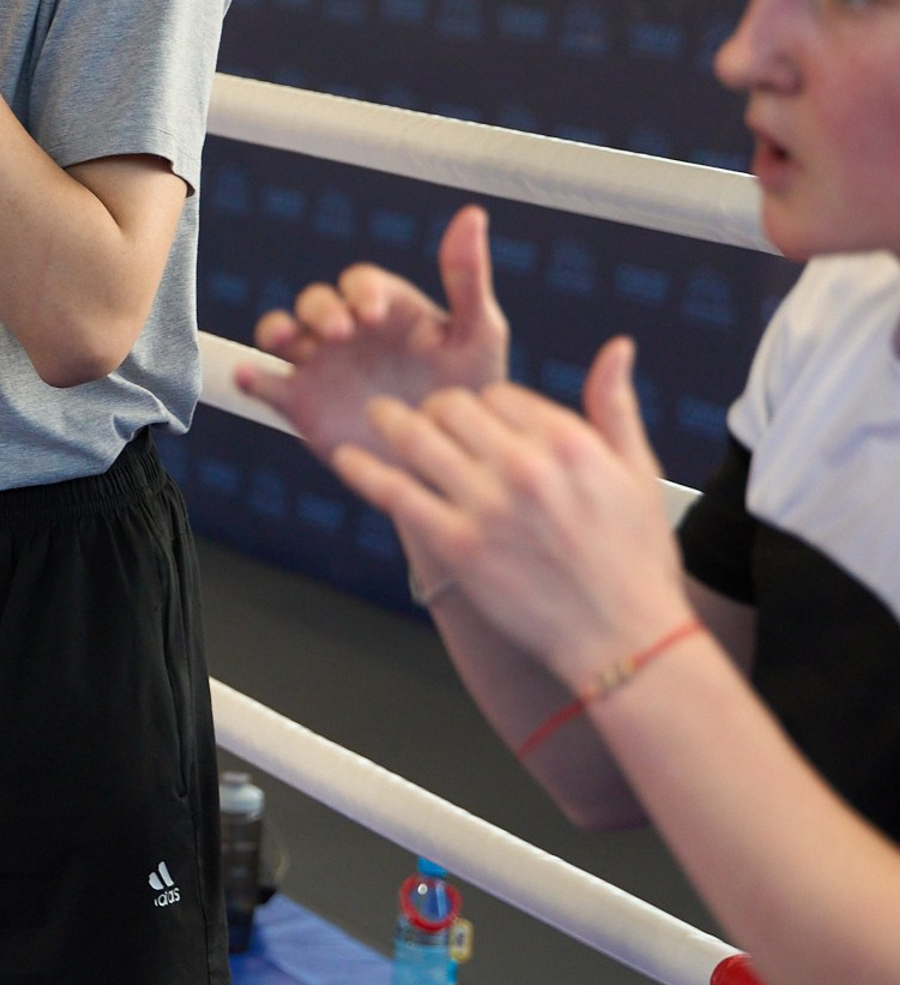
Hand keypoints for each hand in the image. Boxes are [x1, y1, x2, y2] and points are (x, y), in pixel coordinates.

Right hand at [241, 204, 509, 461]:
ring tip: (286, 341)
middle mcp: (347, 331)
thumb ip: (468, 277)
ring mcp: (319, 365)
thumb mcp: (479, 334)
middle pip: (315, 302)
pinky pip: (266, 385)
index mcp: (386, 308)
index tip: (373, 314)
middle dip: (320, 310)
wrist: (449, 460)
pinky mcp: (299, 403)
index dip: (360, 291)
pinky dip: (250, 377)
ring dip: (278, 330)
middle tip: (339, 333)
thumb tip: (472, 213)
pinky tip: (250, 377)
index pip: (360, 283)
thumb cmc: (470, 392)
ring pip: (281, 333)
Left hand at [330, 338, 690, 686]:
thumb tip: (616, 346)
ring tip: (376, 417)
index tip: (474, 422)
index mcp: (568, 442)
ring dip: (389, 422)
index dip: (481, 407)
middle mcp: (525, 466)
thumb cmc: (635, 557)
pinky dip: (364, 470)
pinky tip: (346, 457)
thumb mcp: (638, 471)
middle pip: (450, 408)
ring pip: (416, 438)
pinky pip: (395, 492)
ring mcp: (487, 506)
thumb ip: (615, 404)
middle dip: (434, 410)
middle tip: (422, 418)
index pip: (496, 395)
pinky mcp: (457, 545)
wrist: (624, 637)